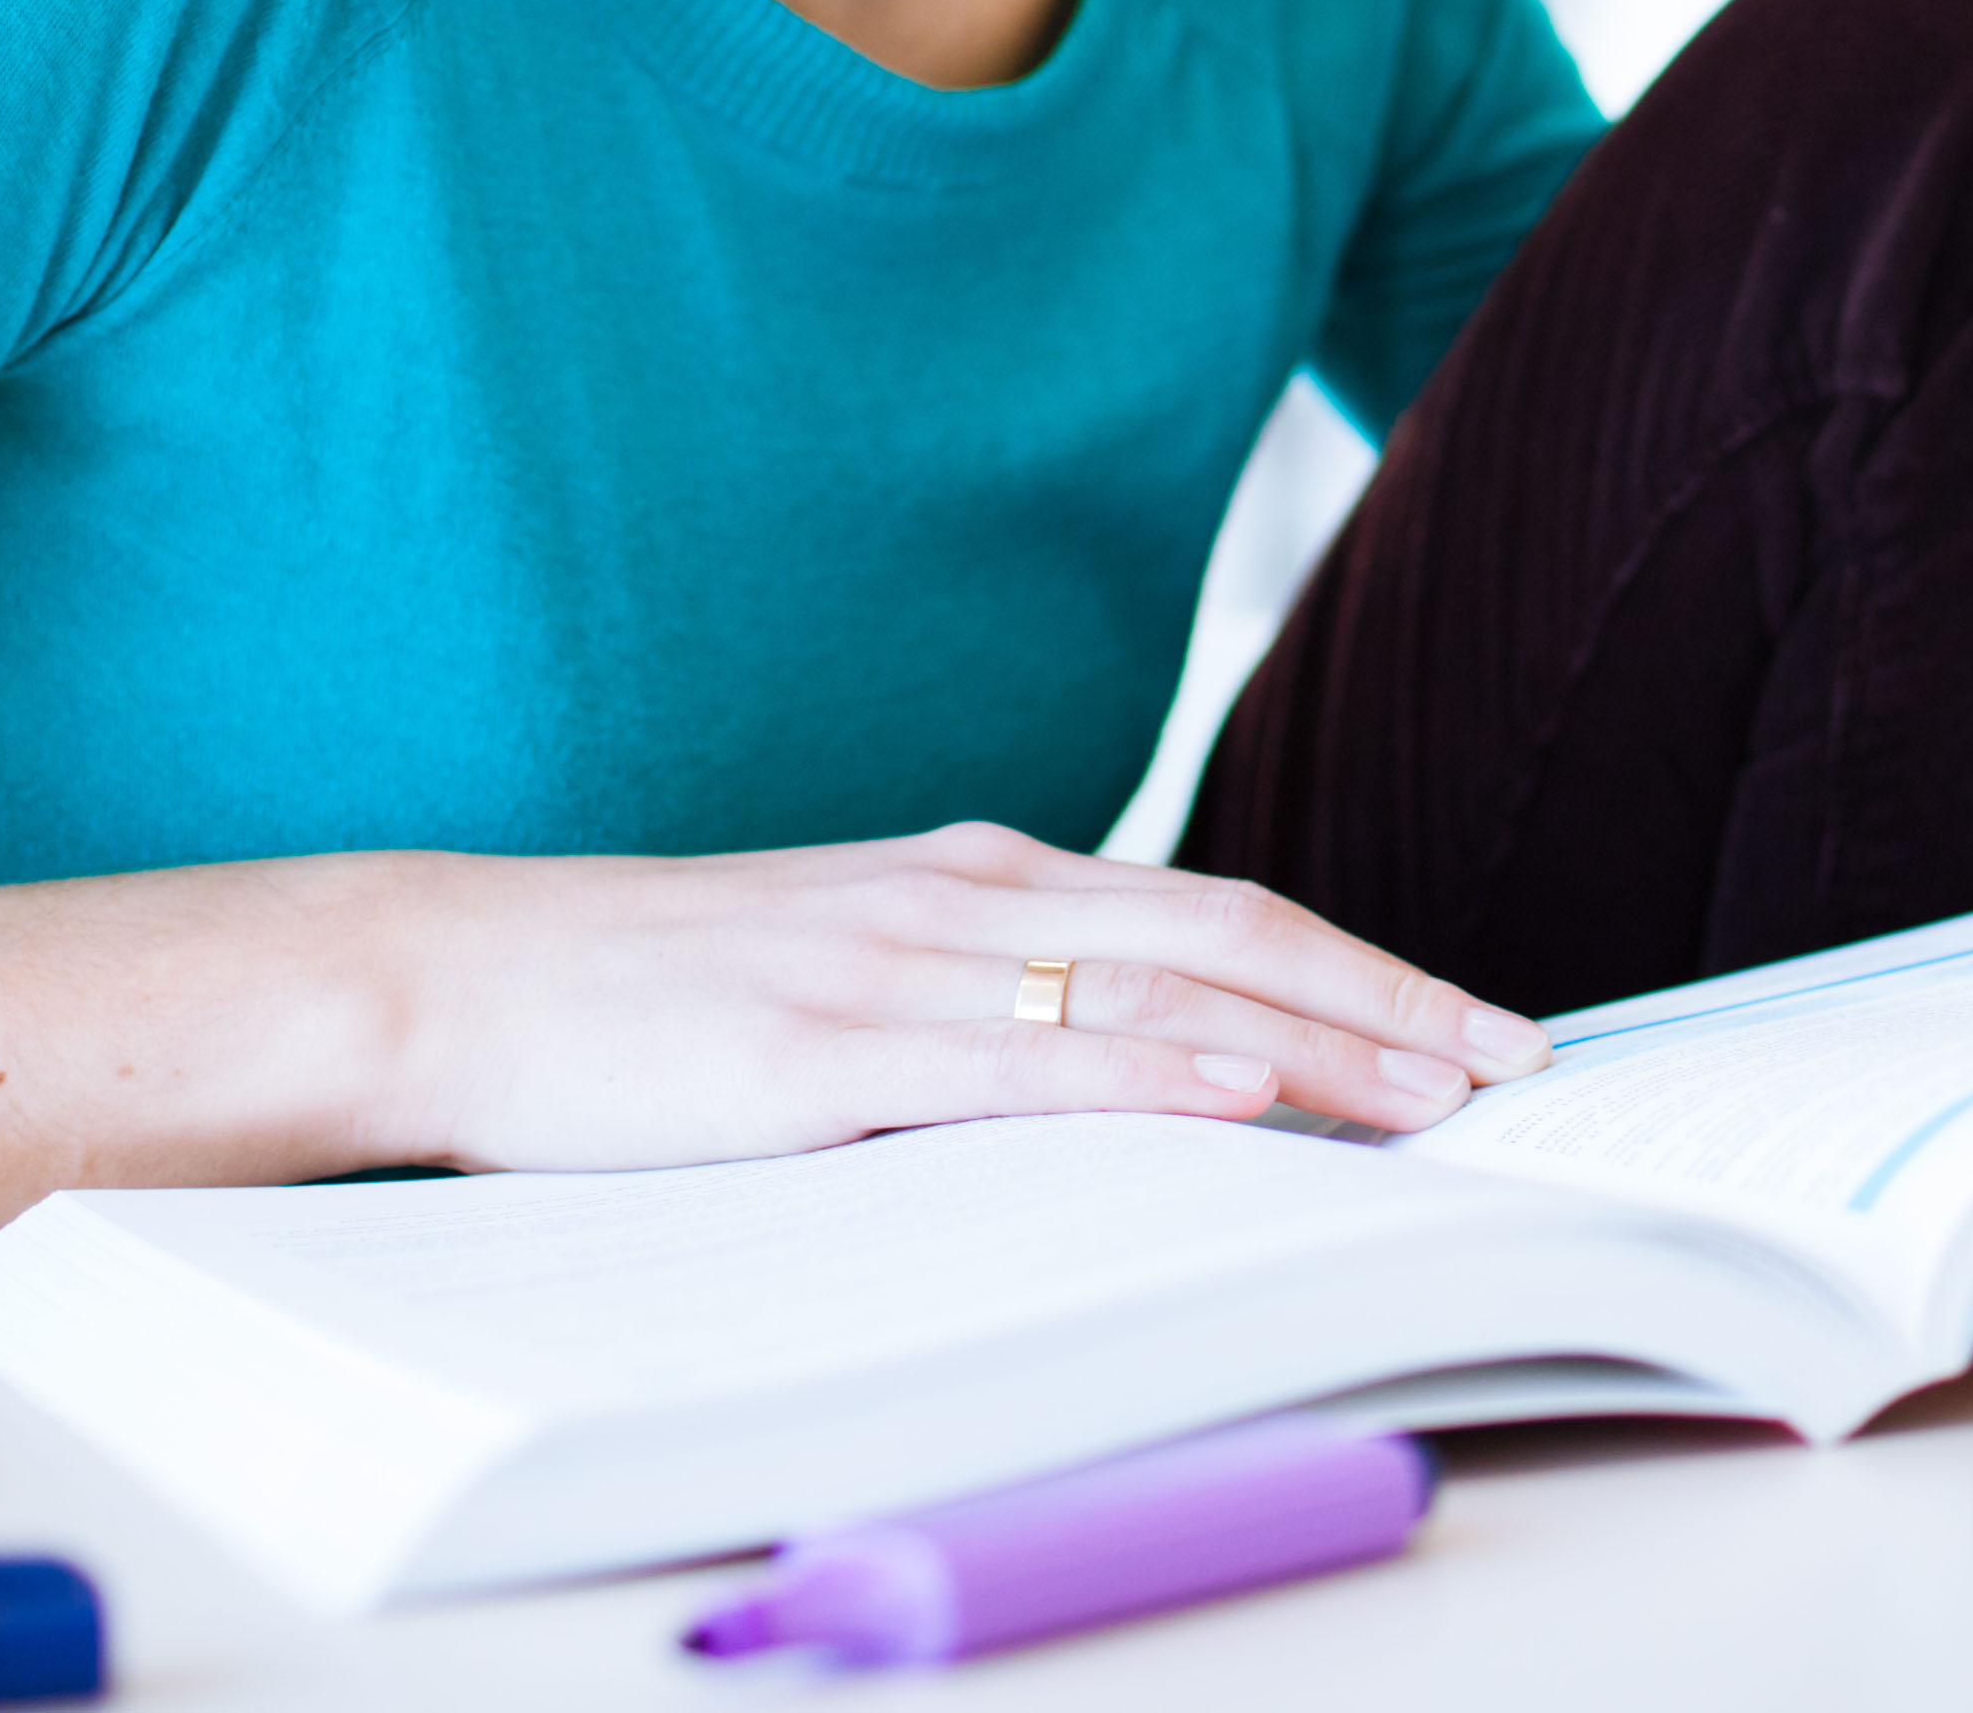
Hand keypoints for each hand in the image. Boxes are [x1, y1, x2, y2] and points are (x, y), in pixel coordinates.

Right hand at [387, 823, 1547, 1172]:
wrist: (455, 973)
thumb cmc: (644, 994)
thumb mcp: (842, 974)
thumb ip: (975, 1000)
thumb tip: (1112, 1062)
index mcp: (975, 882)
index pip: (1215, 915)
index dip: (1360, 966)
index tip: (1472, 1023)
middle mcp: (965, 901)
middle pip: (1231, 934)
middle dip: (1391, 998)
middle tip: (1517, 1059)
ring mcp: (899, 970)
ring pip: (1160, 992)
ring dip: (1320, 1039)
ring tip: (1439, 1089)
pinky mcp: (826, 1050)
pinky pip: (1024, 1059)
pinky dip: (1154, 1070)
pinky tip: (1247, 1091)